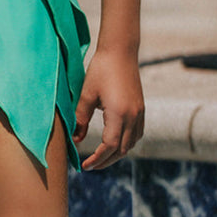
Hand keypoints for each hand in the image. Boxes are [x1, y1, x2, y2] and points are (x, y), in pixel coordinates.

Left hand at [72, 50, 144, 170]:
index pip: (109, 146)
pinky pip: (137, 134)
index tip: (84, 166)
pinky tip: (115, 142)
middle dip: (106, 161)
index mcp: (119, 114)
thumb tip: (74, 140)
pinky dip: (126, 143)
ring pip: (131, 143)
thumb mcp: (86, 95)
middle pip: (122, 149)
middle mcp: (133, 116)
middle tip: (90, 166)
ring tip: (101, 157)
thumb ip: (80, 119)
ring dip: (117, 153)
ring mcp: (139, 113)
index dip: (97, 159)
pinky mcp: (141, 108)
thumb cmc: (101, 69)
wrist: (120, 51)